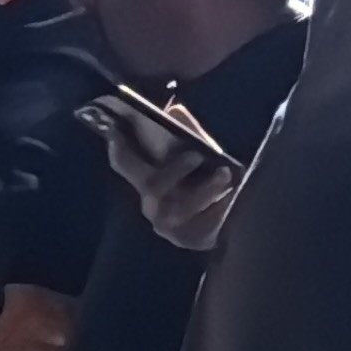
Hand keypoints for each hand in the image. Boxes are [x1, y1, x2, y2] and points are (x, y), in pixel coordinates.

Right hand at [89, 97, 240, 250]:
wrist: (231, 223)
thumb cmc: (210, 184)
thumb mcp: (200, 157)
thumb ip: (189, 136)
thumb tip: (176, 110)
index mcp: (148, 181)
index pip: (125, 164)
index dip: (118, 147)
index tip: (116, 129)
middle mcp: (152, 204)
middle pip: (152, 185)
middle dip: (174, 169)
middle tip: (197, 155)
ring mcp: (169, 225)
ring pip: (180, 206)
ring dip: (205, 188)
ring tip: (226, 174)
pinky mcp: (189, 239)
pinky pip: (203, 222)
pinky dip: (220, 207)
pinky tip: (233, 197)